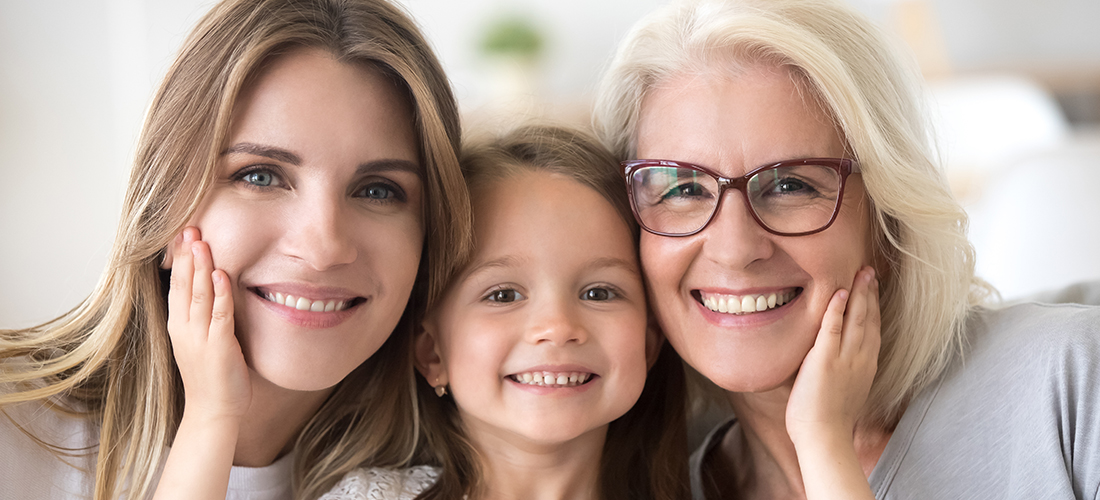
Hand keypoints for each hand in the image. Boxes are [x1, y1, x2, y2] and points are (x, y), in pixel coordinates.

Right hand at [167, 227, 250, 422]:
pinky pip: (220, 314)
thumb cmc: (211, 376)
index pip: (177, 285)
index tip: (182, 235)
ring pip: (200, 295)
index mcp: (179, 326)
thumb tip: (211, 288)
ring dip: (202, 267)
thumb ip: (203, 316)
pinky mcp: (219, 346)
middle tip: (190, 227)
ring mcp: (200, 337)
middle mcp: (185, 329)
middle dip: (187, 256)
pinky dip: (221, 293)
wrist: (213, 411)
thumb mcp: (200, 340)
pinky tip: (222, 274)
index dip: (180, 260)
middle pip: (184, 285)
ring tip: (202, 242)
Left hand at [786, 266, 880, 445]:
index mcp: (865, 367)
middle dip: (870, 293)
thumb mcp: (844, 391)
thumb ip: (840, 372)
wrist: (824, 439)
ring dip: (859, 294)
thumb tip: (832, 364)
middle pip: (868, 319)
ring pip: (856, 319)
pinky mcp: (824, 361)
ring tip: (861, 273)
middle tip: (870, 271)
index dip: (873, 307)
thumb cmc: (827, 422)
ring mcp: (844, 359)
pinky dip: (836, 310)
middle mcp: (860, 359)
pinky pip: (832, 329)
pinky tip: (840, 292)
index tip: (873, 288)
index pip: (872, 329)